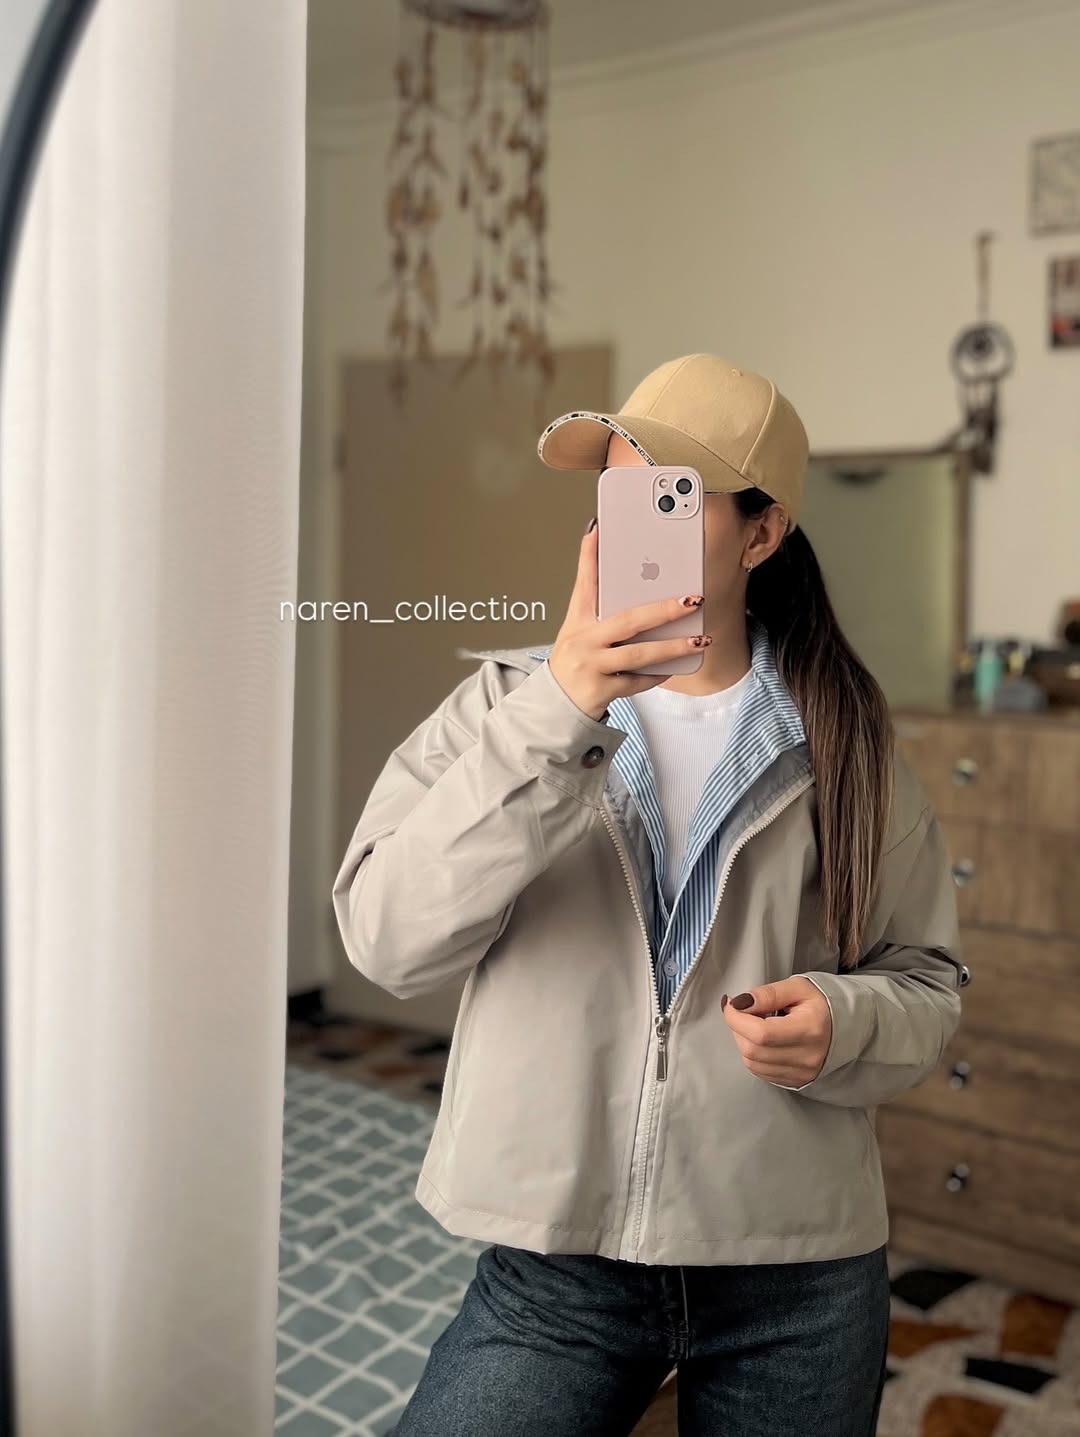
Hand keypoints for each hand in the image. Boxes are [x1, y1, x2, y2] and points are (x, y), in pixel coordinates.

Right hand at [548, 521, 711, 720]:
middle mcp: (583, 640)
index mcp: (578, 620)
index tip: (599, 529)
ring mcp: (591, 665)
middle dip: (664, 609)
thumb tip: (635, 583)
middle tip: (692, 600)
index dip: (589, 556)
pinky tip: (675, 667)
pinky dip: (657, 674)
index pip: (584, 582)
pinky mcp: (601, 689)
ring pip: (639, 654)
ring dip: (673, 647)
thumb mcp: (580, 630)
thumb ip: (601, 606)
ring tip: (699, 640)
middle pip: (628, 620)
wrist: (555, 704)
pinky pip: (637, 681)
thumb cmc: (575, 661)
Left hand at [721, 977, 831, 1087]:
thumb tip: (739, 1003)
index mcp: (809, 1030)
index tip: (732, 1003)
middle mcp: (806, 1057)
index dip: (737, 1018)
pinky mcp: (796, 1081)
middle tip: (744, 1011)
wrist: (845, 1027)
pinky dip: (753, 1055)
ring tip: (755, 1024)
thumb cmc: (821, 1004)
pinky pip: (761, 1072)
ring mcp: (802, 1073)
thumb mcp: (798, 988)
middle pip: (753, 1050)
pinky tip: (762, 1040)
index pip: (761, 1033)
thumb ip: (768, 994)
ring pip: (752, 1063)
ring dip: (744, 1041)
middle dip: (738, 1028)